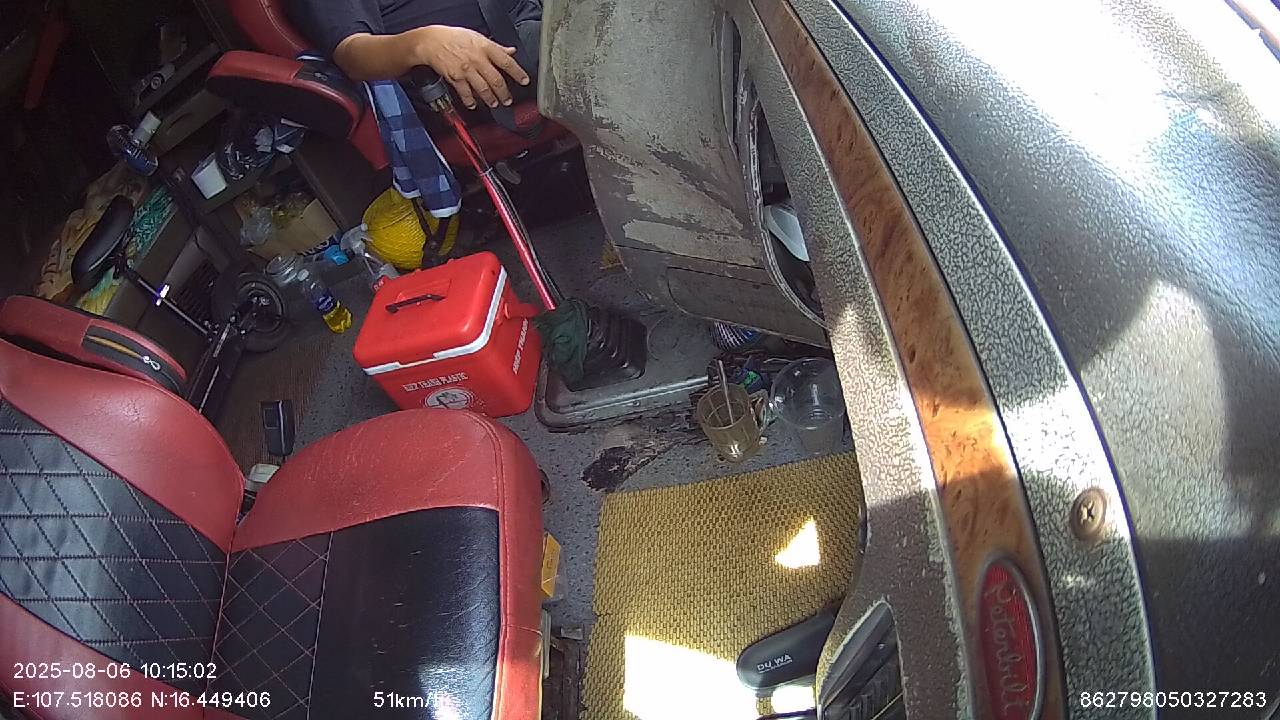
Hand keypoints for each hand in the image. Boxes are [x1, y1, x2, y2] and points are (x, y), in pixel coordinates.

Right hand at [414, 25, 529, 108]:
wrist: (432, 42)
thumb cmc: (455, 38)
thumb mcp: (478, 37)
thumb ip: (496, 47)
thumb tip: (511, 52)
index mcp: (485, 47)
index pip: (506, 61)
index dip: (517, 72)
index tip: (524, 81)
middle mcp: (477, 59)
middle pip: (496, 80)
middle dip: (504, 93)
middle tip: (508, 100)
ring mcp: (466, 70)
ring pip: (483, 89)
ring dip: (490, 99)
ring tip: (494, 103)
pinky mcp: (455, 78)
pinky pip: (466, 93)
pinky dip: (471, 101)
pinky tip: (474, 104)